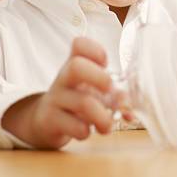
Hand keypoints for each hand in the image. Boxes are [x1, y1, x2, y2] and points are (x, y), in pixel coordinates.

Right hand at [1, 37, 116, 148]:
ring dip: (104, 117)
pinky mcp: (51, 120)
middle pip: (76, 67)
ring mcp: (56, 98)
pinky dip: (87, 131)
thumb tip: (131, 110)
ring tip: (108, 124)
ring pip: (83, 103)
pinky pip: (76, 126)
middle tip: (110, 91)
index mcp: (76, 63)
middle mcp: (64, 77)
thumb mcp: (94, 91)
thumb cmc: (77, 99)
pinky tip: (87, 131)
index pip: (79, 44)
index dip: (95, 50)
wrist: (45, 120)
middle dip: (100, 78)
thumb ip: (115, 96)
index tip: (106, 63)